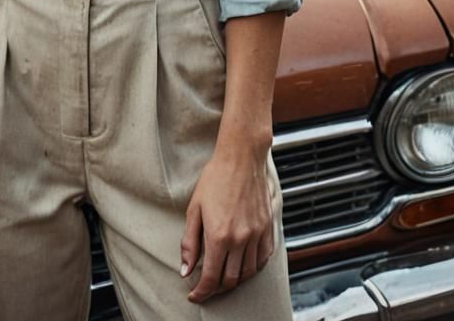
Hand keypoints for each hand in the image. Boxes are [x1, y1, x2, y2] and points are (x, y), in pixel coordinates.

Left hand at [180, 150, 274, 303]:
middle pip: (231, 280)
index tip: (195, 295)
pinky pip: (263, 258)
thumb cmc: (215, 178)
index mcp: (219, 236)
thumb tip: (186, 269)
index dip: (201, 292)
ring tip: (223, 275)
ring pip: (248, 272)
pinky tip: (243, 263)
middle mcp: (241, 239)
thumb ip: (190, 242)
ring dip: (235, 279)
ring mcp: (257, 235)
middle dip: (217, 289)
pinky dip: (253, 267)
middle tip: (207, 286)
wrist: (241, 158)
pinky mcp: (268, 228)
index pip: (211, 278)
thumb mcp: (194, 209)